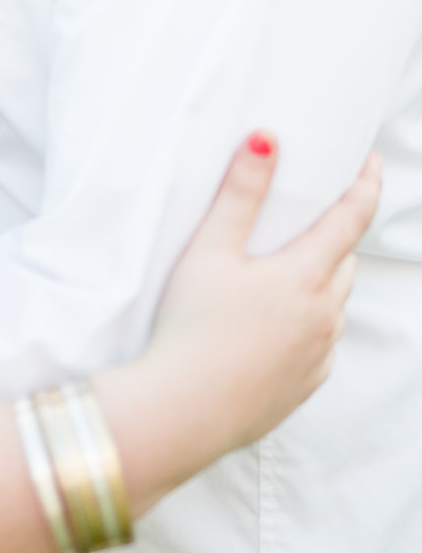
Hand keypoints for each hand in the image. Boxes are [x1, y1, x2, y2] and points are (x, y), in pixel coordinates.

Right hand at [144, 135, 378, 467]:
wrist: (182, 412)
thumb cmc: (191, 328)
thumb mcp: (209, 250)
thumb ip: (240, 193)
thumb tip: (267, 140)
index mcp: (306, 277)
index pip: (350, 219)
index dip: (365, 185)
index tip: (370, 163)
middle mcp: (323, 317)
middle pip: (343, 262)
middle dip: (336, 235)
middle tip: (313, 215)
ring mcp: (317, 356)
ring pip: (334, 305)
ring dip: (323, 281)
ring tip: (289, 269)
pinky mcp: (303, 386)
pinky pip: (320, 344)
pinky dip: (310, 324)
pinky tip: (276, 324)